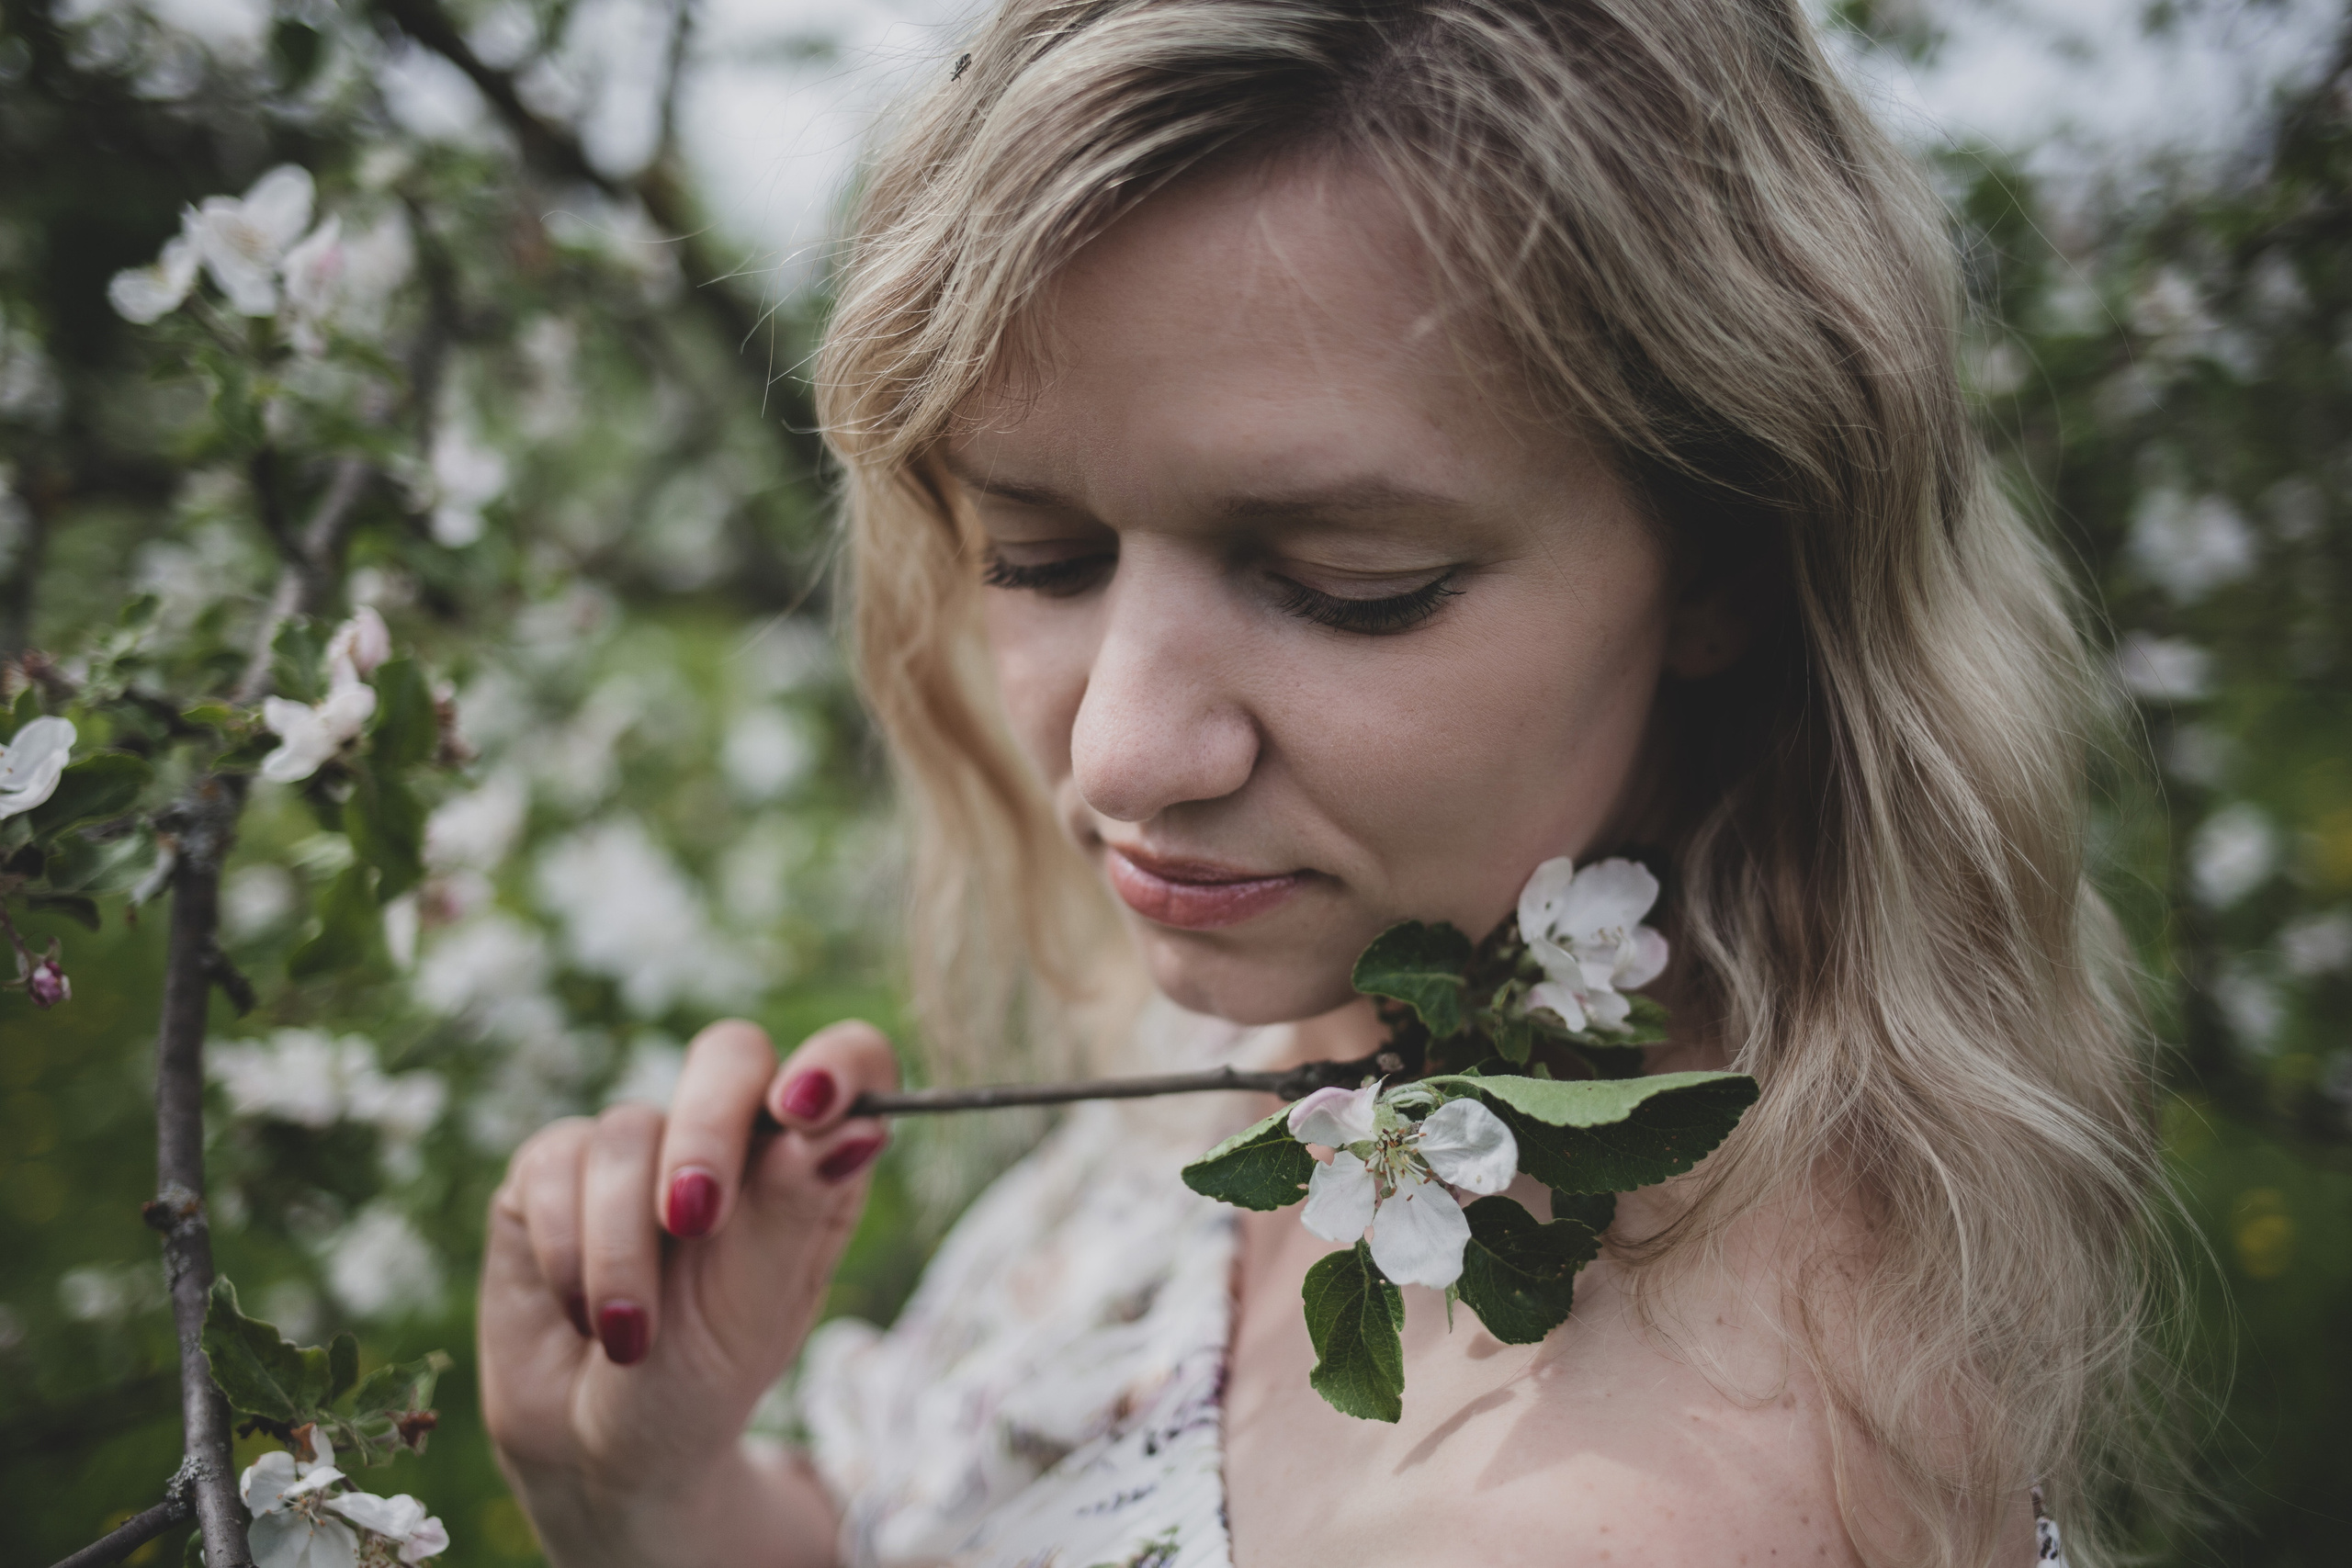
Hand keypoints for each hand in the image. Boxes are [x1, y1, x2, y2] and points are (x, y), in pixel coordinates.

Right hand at [479, 1018, 897, 1567]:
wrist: (598, 1451)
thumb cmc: (701, 1382)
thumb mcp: (758, 1311)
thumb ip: (796, 1209)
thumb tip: (860, 1129)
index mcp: (808, 1164)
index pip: (850, 1063)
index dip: (836, 1062)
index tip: (806, 1108)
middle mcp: (730, 1138)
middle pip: (729, 1055)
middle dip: (707, 1131)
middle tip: (695, 1220)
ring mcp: (640, 1148)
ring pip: (630, 1128)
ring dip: (625, 1247)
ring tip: (631, 1336)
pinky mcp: (555, 1171)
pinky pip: (555, 1161)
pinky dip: (568, 1251)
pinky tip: (582, 1313)